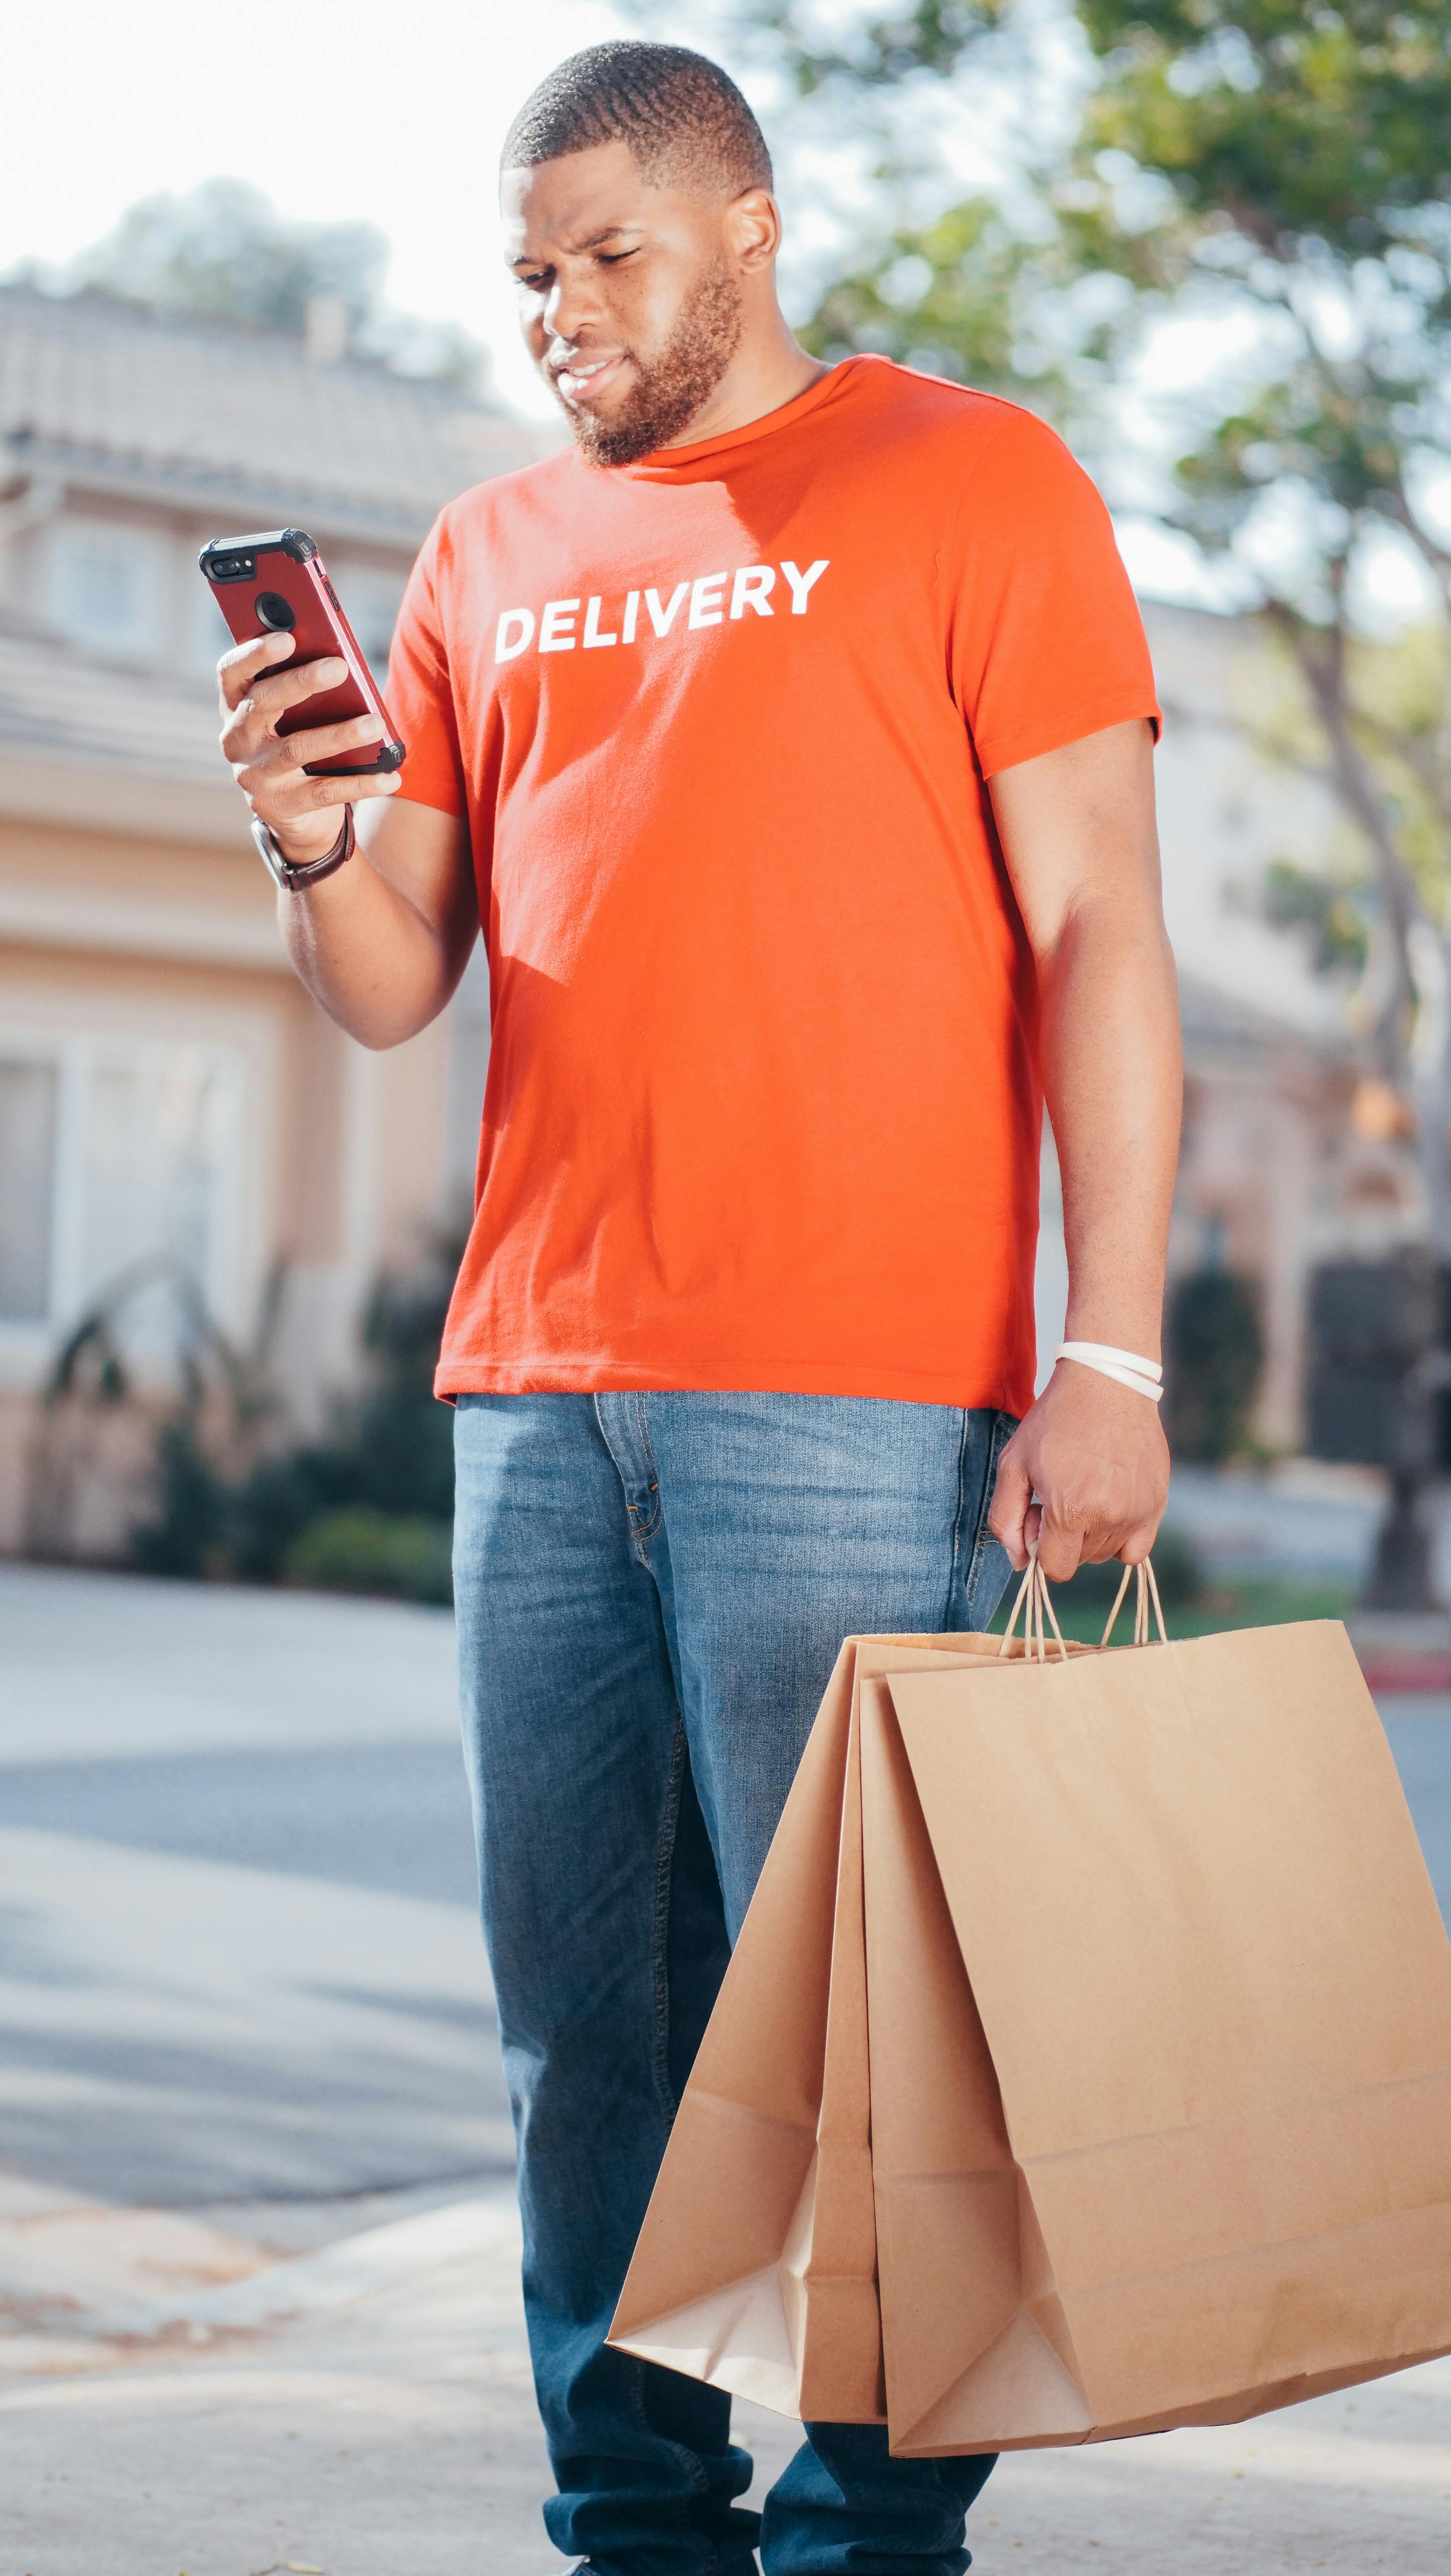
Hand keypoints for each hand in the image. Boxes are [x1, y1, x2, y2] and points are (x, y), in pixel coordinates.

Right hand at [218, 632, 400, 864]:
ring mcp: (254, 777)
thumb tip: (340, 660)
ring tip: (375, 724)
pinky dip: (361, 784)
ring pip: (296, 749)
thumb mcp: (292, 716)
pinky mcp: (279, 808)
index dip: (254, 654)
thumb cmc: (298, 743)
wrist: (295, 813)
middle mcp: (237, 740)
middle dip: (301, 683)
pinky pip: (324, 792)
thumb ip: (301, 689)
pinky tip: (390, 776)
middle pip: (263, 704)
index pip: (231, 672)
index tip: (285, 637)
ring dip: (339, 734)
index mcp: (235, 706)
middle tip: (340, 667)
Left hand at [988, 1362, 1169, 1579]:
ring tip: (1085, 1493)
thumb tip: (1019, 1561)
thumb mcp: (1013, 1464)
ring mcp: (1138, 1512)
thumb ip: (1006, 1518)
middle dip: (1063, 1538)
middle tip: (1060, 1495)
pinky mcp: (1157, 1503)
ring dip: (1091, 1536)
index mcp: (1070, 1511)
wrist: (1107, 1384)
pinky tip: (1109, 1508)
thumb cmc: (1055, 1421)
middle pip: (1080, 1561)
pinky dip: (1121, 1538)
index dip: (1040, 1546)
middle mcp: (1109, 1517)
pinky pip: (1138, 1549)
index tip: (1039, 1515)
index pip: (1056, 1568)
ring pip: (1107, 1554)